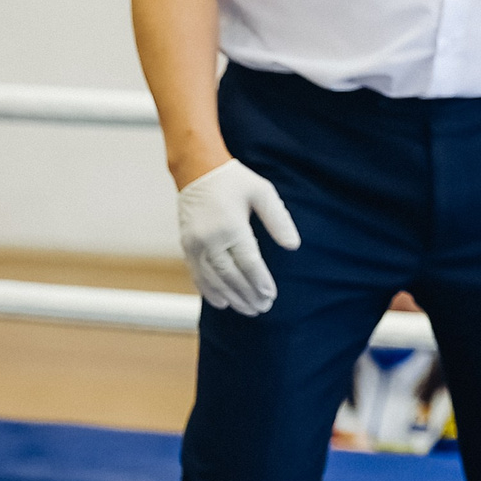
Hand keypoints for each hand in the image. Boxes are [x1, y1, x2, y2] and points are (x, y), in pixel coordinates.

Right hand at [175, 158, 299, 315]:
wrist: (197, 171)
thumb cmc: (235, 181)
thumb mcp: (263, 193)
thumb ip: (279, 220)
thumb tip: (293, 246)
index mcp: (230, 226)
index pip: (248, 262)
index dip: (260, 281)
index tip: (271, 295)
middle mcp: (209, 239)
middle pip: (230, 275)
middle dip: (247, 294)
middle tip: (263, 307)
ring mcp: (194, 244)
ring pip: (213, 279)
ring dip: (231, 297)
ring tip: (248, 309)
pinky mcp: (186, 246)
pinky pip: (197, 275)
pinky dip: (209, 291)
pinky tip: (222, 302)